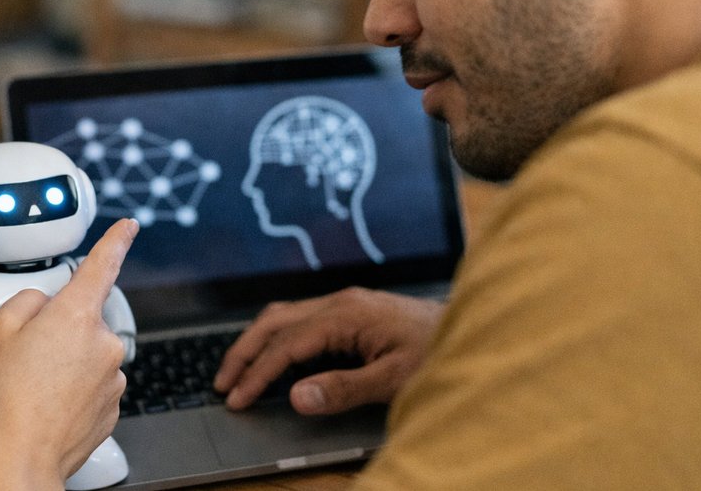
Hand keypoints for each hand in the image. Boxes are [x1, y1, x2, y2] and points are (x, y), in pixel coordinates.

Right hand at [0, 219, 138, 489]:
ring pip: (87, 354)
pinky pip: (90, 386)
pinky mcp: (110, 409)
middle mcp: (103, 344)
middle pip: (85, 318)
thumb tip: (41, 303)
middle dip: (60, 328)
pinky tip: (45, 405)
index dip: (116, 240)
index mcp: (77, 316)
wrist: (17, 462)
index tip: (128, 227)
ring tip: (31, 386)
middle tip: (27, 353)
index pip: (104, 264)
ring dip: (65, 362)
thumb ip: (25, 302)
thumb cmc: (3, 401)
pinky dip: (71, 390)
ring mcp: (111, 379)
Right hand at [213, 287, 443, 414]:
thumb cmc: (440, 353)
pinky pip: (300, 318)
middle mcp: (340, 301)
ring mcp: (346, 303)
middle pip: (274, 321)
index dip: (257, 373)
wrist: (477, 330)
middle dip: (244, 352)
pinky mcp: (352, 310)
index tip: (237, 398)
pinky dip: (276, 337)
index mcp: (346, 314)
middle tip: (222, 384)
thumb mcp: (394, 379)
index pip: (286, 345)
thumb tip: (296, 397)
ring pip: (284, 315)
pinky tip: (273, 356)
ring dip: (256, 342)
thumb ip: (343, 389)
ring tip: (238, 371)